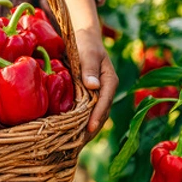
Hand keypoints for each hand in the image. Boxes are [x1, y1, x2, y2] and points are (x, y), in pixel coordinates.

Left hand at [61, 0, 117, 139]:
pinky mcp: (90, 95)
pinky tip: (71, 133)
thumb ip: (89, 68)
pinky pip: (87, 111)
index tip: (89, 129)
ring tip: (75, 145)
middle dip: (91, 130)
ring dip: (86, 130)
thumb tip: (92, 86)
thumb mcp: (87, 52)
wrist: (83, 37)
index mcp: (109, 80)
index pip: (104, 102)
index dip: (97, 117)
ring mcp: (99, 93)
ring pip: (95, 115)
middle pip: (101, 113)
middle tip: (78, 145)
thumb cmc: (85, 43)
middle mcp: (106, 89)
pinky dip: (81, 122)